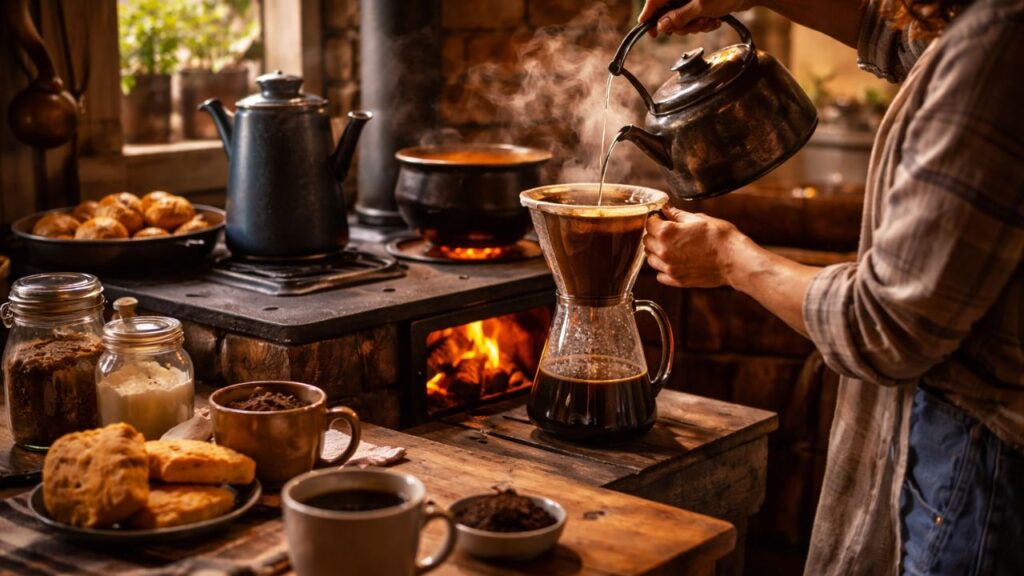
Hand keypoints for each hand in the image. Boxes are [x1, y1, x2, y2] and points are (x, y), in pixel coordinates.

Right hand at [638, 0, 753, 35]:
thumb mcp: (700, 7)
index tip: (650, 32)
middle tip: (695, 25)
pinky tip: (714, 21)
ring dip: (695, 26)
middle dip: (682, 25)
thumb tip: (661, 26)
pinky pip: (692, 20)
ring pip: (681, 20)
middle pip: (667, 15)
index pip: (654, 2)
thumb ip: (678, 17)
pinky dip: (702, 23)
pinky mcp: (698, 4)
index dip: (649, 17)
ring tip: (708, 21)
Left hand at [643, 207, 743, 287]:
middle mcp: (663, 251)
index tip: (661, 219)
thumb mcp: (698, 219)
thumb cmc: (720, 237)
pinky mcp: (676, 280)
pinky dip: (664, 268)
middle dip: (655, 235)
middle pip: (647, 241)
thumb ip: (678, 215)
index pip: (648, 223)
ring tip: (672, 247)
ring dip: (657, 252)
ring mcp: (669, 268)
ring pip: (650, 258)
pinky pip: (660, 275)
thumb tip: (667, 210)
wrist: (735, 260)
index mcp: (667, 233)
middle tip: (668, 233)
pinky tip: (675, 262)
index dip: (655, 219)